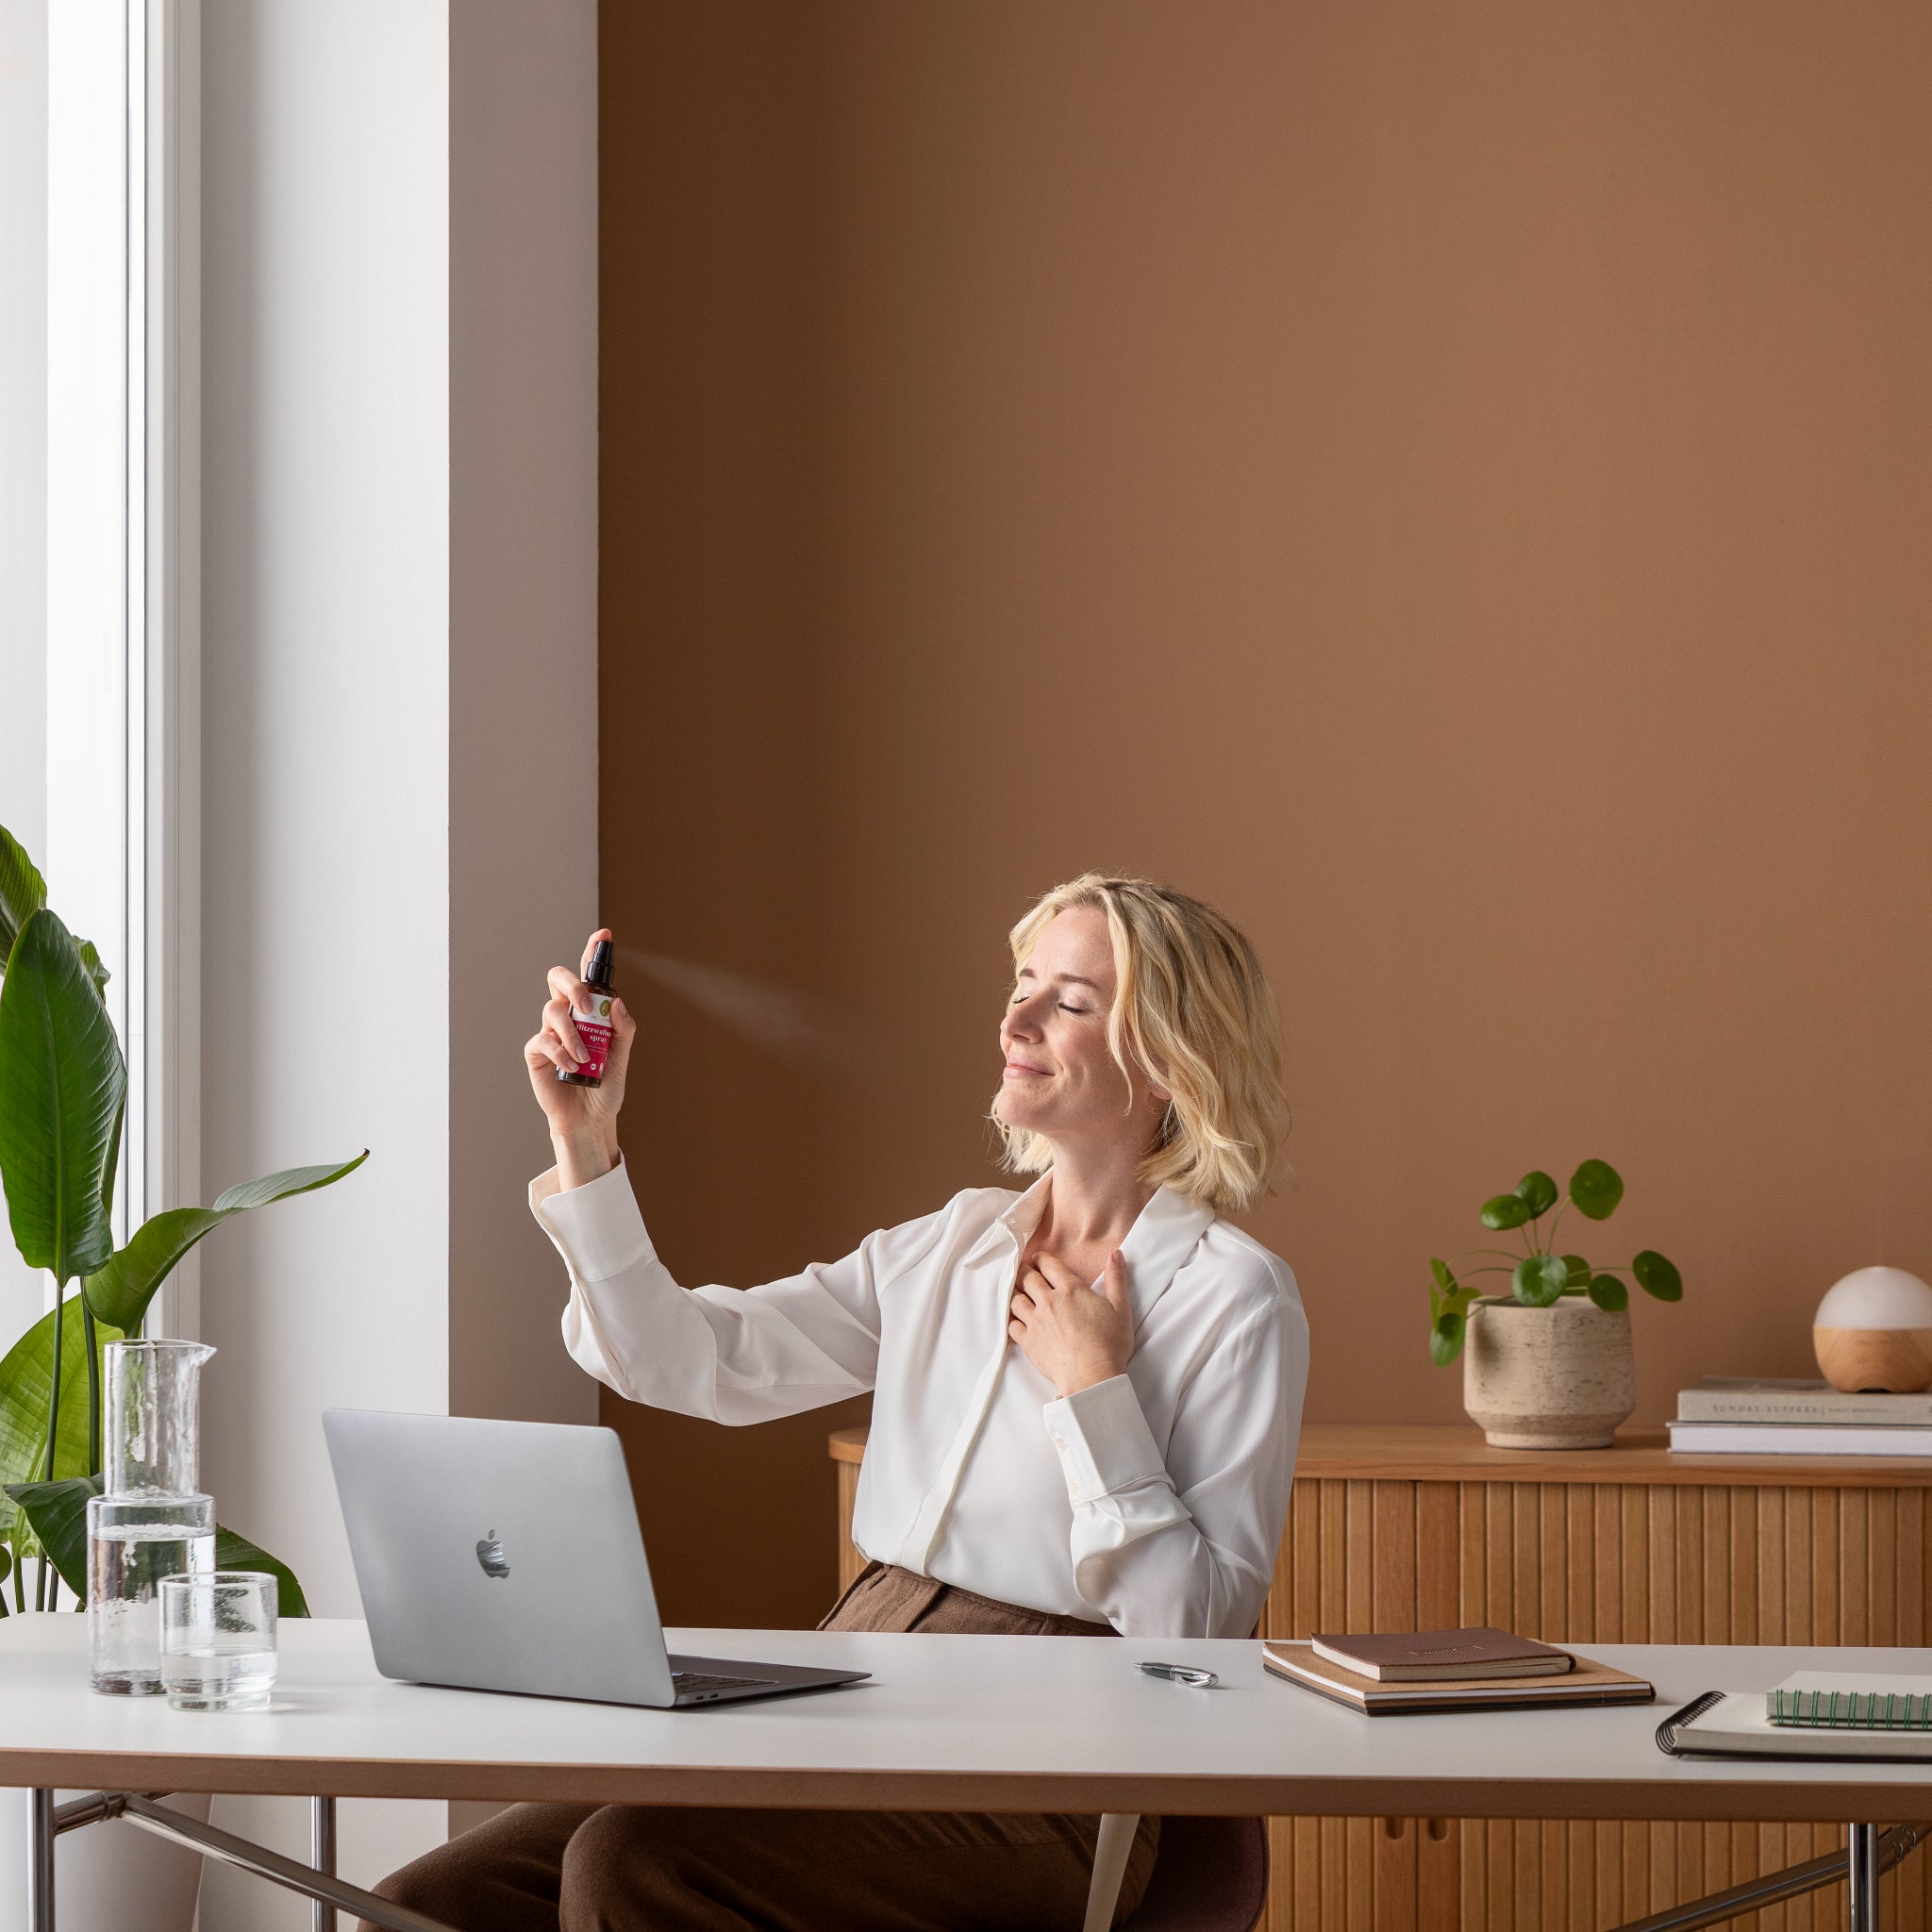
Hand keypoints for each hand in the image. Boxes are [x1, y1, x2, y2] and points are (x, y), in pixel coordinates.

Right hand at [524, 929, 635, 1188]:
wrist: (590, 1119)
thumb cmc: (606, 1087)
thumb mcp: (622, 1058)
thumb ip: (624, 1030)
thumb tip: (618, 1003)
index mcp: (591, 1012)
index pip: (590, 977)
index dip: (593, 952)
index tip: (604, 934)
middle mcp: (568, 1015)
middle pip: (559, 979)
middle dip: (572, 985)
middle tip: (588, 1006)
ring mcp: (550, 1031)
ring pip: (553, 1011)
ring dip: (572, 1034)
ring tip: (585, 1059)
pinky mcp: (537, 1051)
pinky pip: (543, 1039)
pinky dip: (560, 1052)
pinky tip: (572, 1068)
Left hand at [1008, 1250, 1133, 1397]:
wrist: (1093, 1377)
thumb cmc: (1109, 1344)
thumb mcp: (1120, 1308)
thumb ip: (1116, 1279)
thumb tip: (1116, 1254)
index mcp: (1070, 1290)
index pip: (1048, 1265)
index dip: (1041, 1258)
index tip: (1038, 1258)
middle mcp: (1049, 1301)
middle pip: (1028, 1278)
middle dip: (1025, 1271)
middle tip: (1025, 1270)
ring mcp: (1035, 1322)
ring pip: (1016, 1300)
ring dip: (1016, 1293)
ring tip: (1018, 1292)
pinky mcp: (1028, 1342)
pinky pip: (1011, 1325)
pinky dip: (1012, 1320)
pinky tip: (1016, 1319)